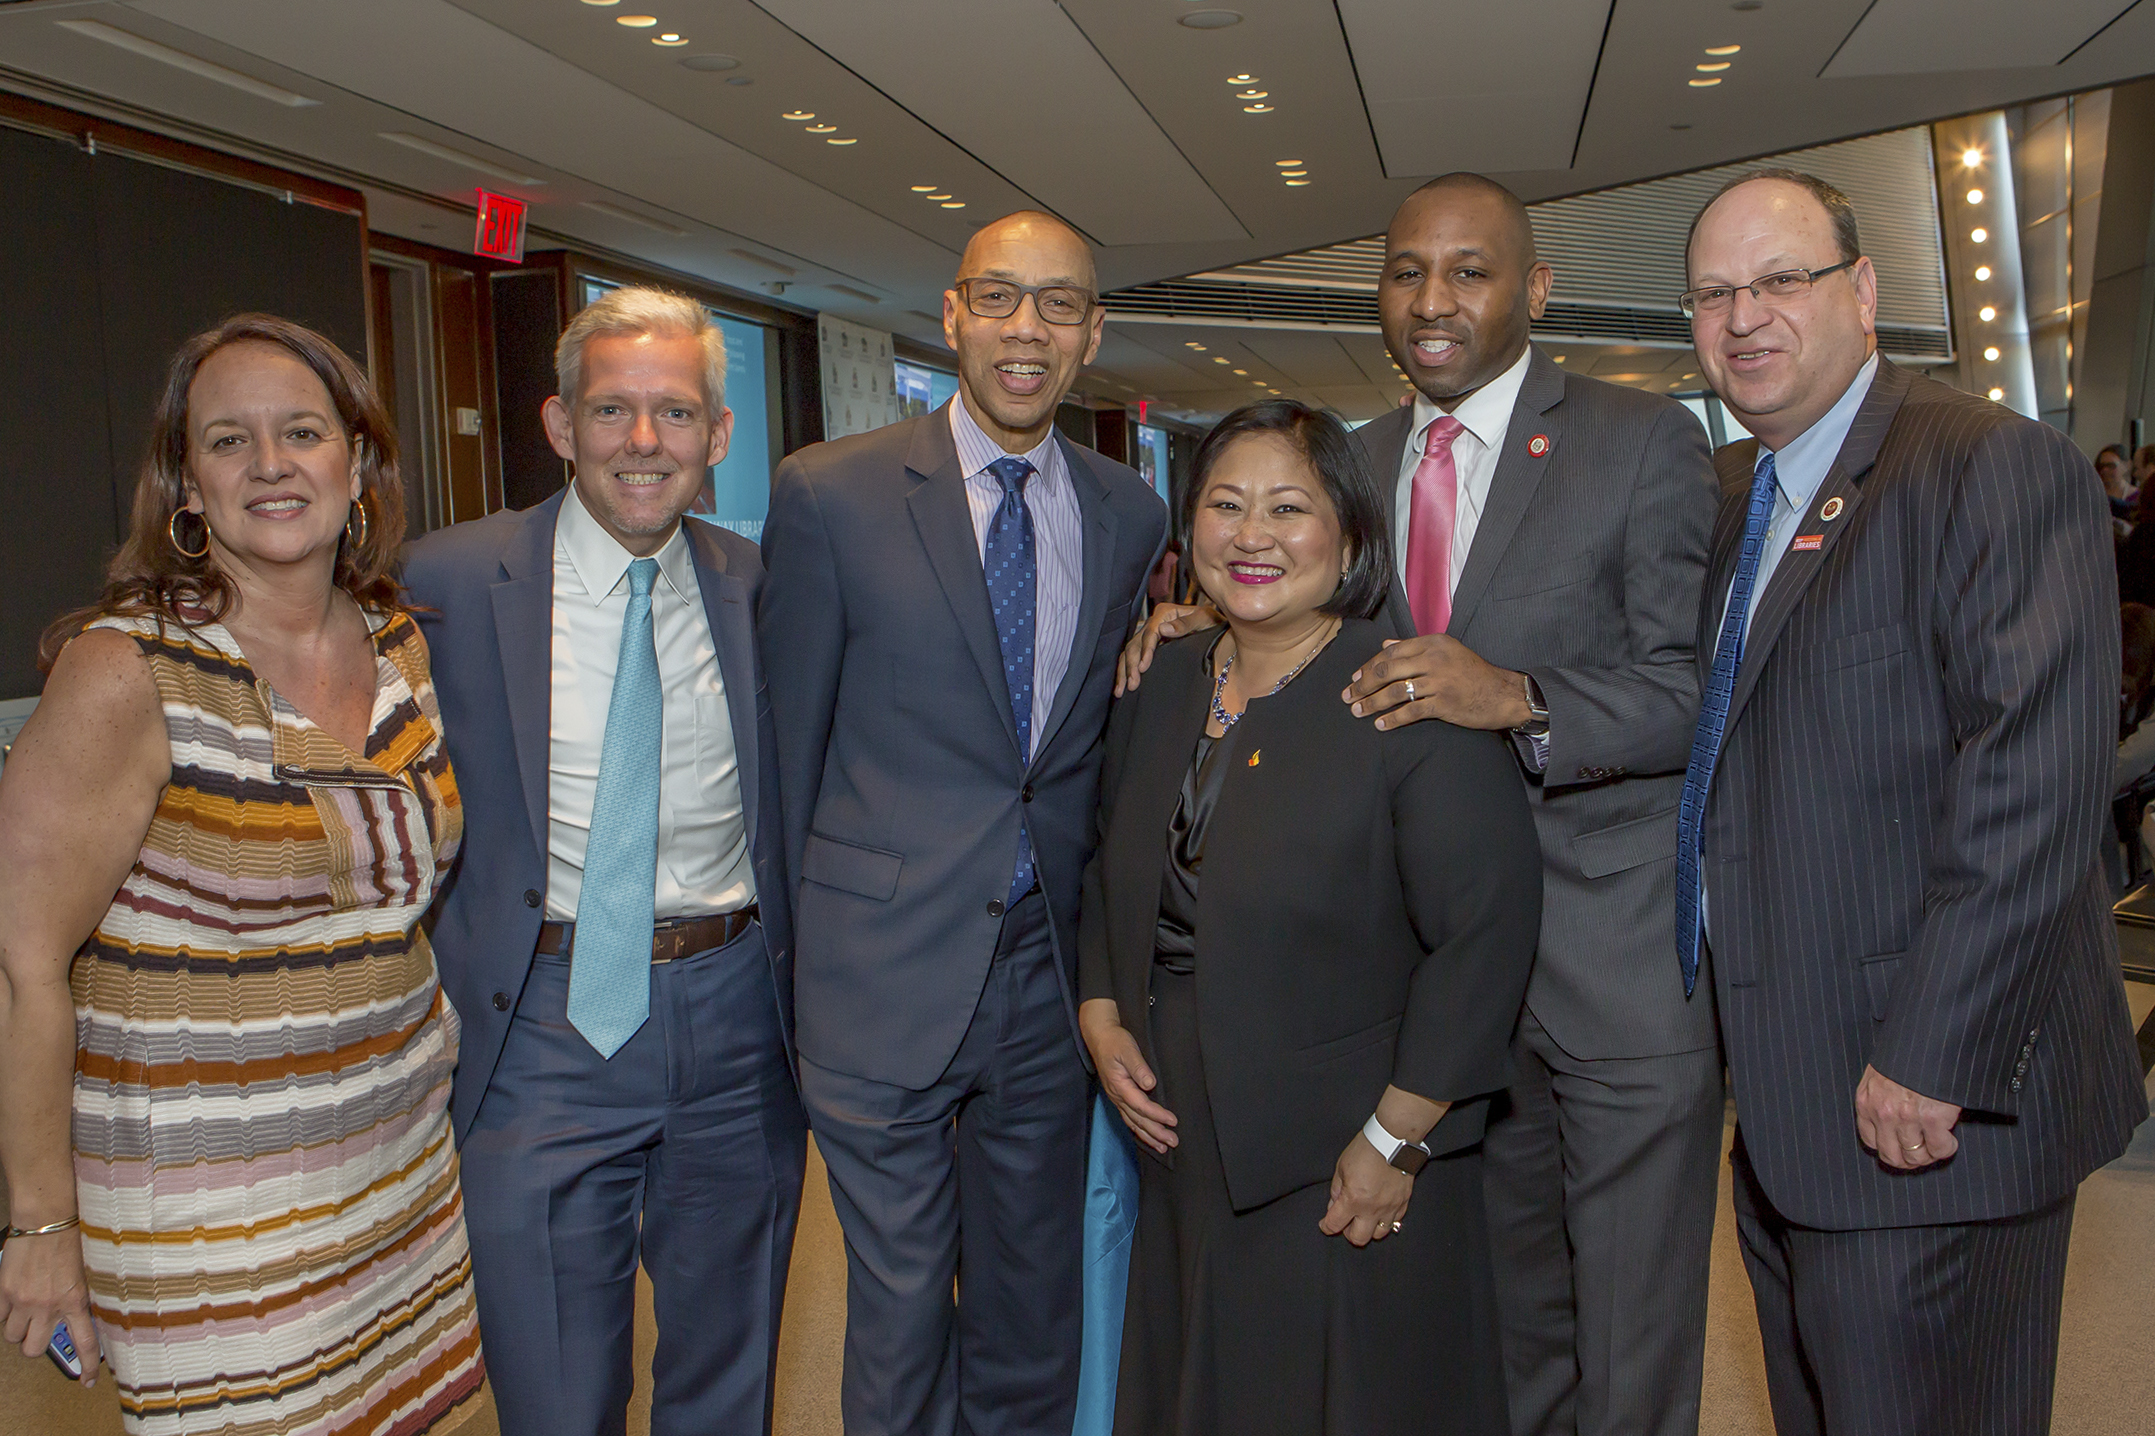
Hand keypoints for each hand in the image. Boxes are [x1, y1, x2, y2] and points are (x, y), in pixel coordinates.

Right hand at [0, 1227, 100, 1384]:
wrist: (48, 1219)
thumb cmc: (71, 1240)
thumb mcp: (86, 1271)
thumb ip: (79, 1296)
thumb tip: (78, 1313)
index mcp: (76, 1300)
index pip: (85, 1342)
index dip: (88, 1365)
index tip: (88, 1381)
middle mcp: (49, 1306)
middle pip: (33, 1350)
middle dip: (34, 1344)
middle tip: (38, 1329)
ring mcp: (23, 1301)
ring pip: (13, 1336)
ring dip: (18, 1327)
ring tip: (26, 1308)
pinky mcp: (4, 1292)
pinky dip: (4, 1312)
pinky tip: (13, 1297)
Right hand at [1079, 999, 1178, 1153]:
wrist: (1100, 1037)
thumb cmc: (1115, 1042)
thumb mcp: (1128, 1050)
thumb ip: (1138, 1067)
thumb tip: (1150, 1084)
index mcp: (1119, 1086)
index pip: (1141, 1106)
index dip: (1157, 1115)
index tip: (1173, 1121)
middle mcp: (1117, 1096)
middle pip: (1138, 1120)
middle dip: (1155, 1132)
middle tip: (1172, 1142)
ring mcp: (1117, 1098)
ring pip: (1133, 1123)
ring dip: (1148, 1136)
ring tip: (1162, 1147)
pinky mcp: (1119, 1097)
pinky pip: (1129, 1119)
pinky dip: (1139, 1130)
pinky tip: (1146, 1137)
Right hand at [1115, 603, 1220, 695]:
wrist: (1215, 626)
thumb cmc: (1211, 621)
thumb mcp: (1204, 619)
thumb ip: (1185, 624)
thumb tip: (1163, 630)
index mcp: (1165, 613)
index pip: (1150, 632)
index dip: (1145, 651)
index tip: (1143, 668)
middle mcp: (1154, 622)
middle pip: (1135, 643)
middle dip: (1131, 665)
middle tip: (1132, 684)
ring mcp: (1149, 634)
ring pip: (1130, 651)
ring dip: (1124, 671)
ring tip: (1122, 690)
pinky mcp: (1149, 645)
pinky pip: (1132, 656)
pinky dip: (1125, 670)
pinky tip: (1122, 684)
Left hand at [1319, 1133, 1413, 1245]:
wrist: (1393, 1139)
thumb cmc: (1367, 1149)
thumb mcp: (1341, 1167)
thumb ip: (1336, 1190)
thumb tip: (1333, 1205)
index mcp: (1354, 1199)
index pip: (1335, 1225)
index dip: (1326, 1226)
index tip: (1325, 1224)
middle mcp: (1373, 1208)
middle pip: (1358, 1238)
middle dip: (1348, 1232)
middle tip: (1345, 1221)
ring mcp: (1390, 1207)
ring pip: (1379, 1234)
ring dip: (1368, 1229)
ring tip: (1364, 1217)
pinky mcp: (1403, 1203)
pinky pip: (1395, 1222)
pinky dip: (1385, 1220)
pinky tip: (1379, 1211)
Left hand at [1343, 636, 1530, 731]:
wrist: (1502, 693)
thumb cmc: (1472, 673)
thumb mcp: (1447, 651)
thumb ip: (1415, 648)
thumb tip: (1385, 645)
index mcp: (1432, 643)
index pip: (1391, 652)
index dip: (1369, 666)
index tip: (1355, 678)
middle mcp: (1434, 659)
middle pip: (1387, 670)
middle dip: (1363, 685)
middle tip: (1348, 696)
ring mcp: (1438, 681)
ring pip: (1395, 692)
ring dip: (1372, 703)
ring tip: (1358, 711)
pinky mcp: (1443, 703)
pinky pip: (1410, 711)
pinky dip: (1392, 719)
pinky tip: (1380, 725)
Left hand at [1854, 1064, 1961, 1170]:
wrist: (1929, 1037)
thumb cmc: (1907, 1054)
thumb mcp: (1881, 1074)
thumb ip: (1880, 1098)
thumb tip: (1890, 1124)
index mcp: (1867, 1101)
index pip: (1871, 1141)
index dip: (1889, 1148)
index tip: (1902, 1147)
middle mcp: (1883, 1112)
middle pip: (1892, 1156)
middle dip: (1909, 1159)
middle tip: (1923, 1153)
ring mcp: (1907, 1117)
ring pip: (1916, 1157)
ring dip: (1929, 1155)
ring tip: (1937, 1144)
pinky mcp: (1933, 1117)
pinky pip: (1940, 1149)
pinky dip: (1947, 1148)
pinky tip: (1950, 1138)